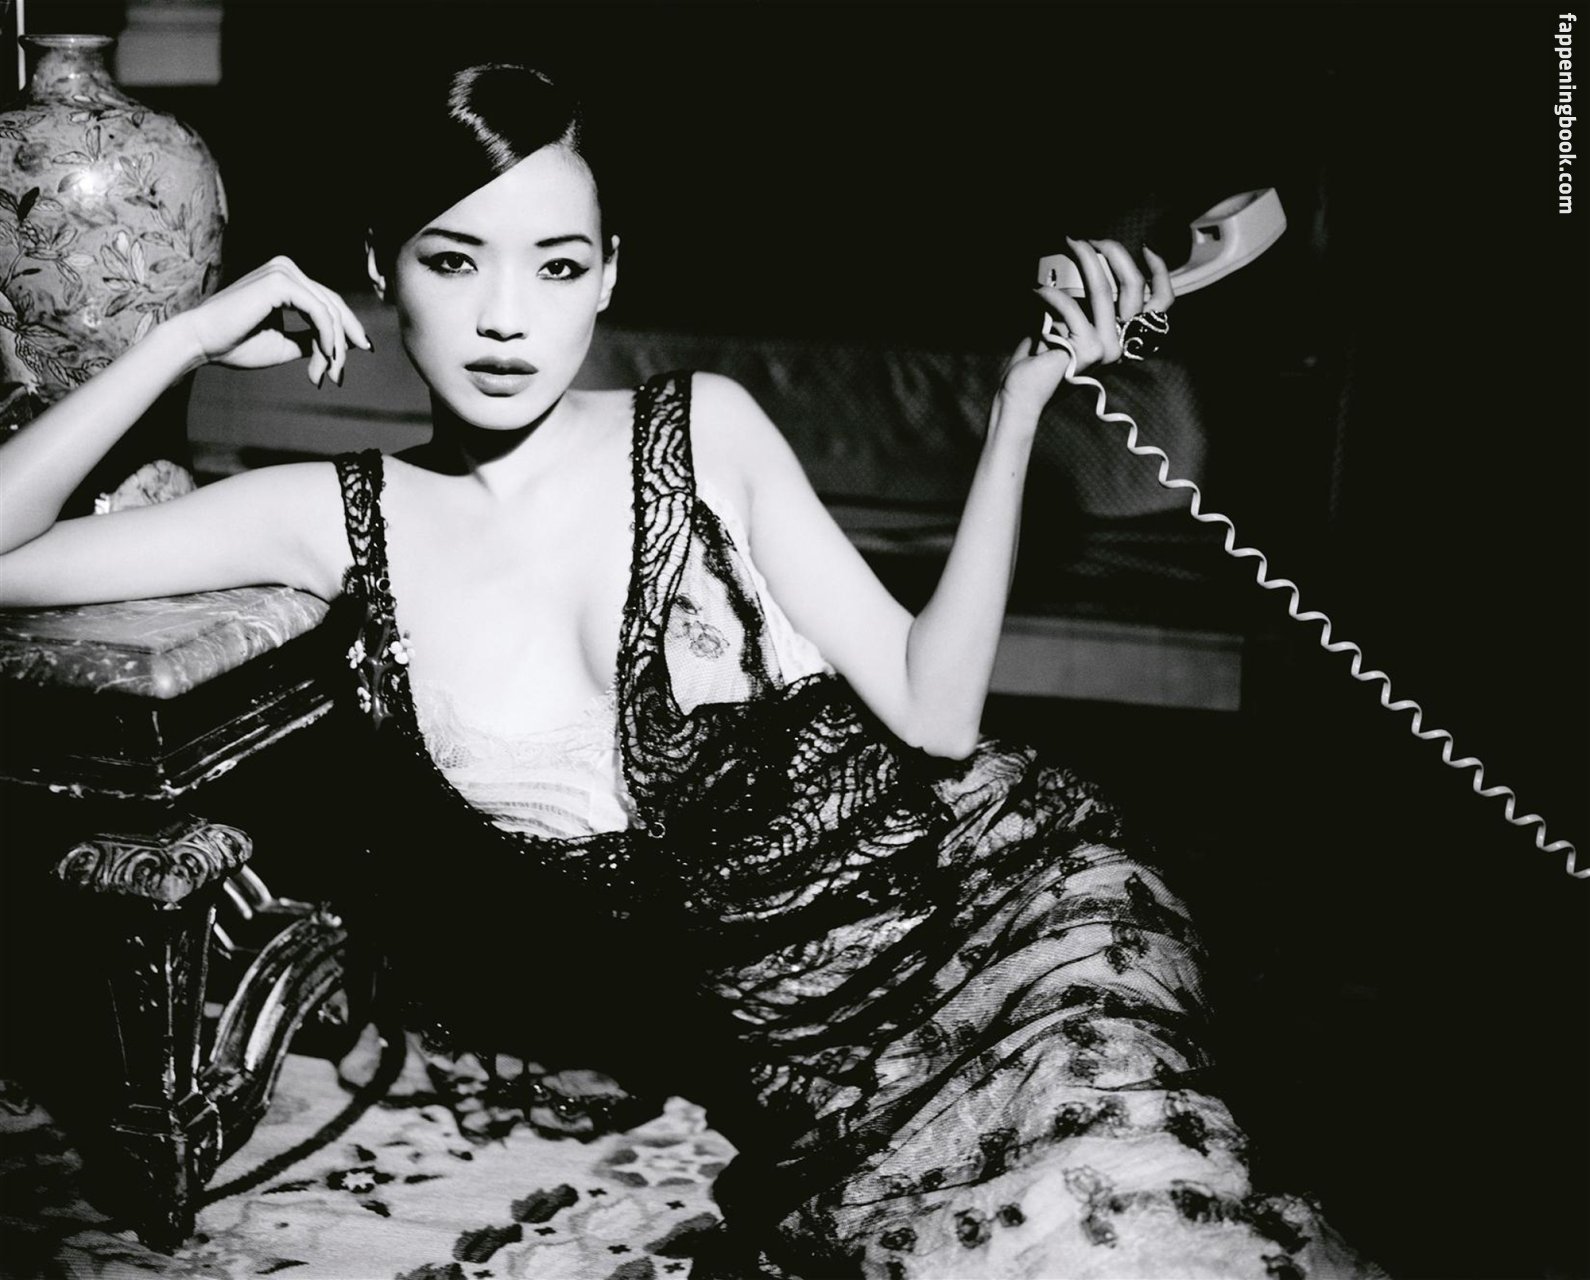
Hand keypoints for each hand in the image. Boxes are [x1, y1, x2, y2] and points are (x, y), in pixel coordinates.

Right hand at [164, 256, 371, 385]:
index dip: (346, 332)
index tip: (357, 357)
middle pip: (333, 307)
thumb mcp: (286, 343)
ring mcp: (283, 271)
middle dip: (342, 344)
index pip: (327, 304)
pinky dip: (327, 336)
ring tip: (329, 374)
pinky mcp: (280, 281)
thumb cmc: (236, 345)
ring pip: (329, 312)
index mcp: (286, 279)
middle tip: (339, 376)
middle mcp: (285, 269)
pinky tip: (326, 355)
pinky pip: (319, 311)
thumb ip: (313, 339)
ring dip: (334, 347)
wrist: (201, 342)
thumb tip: (346, 345)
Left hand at [997, 238, 1172, 421]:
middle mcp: (1121, 343)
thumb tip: (1085, 258)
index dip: (1160, 273)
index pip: (1160, 304)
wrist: (1023, 391)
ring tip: (1066, 244)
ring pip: (1103, 290)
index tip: (1146, 248)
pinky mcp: (1088, 349)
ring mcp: (1108, 348)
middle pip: (1134, 286)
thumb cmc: (1041, 355)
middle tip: (1088, 240)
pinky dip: (1050, 294)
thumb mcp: (1068, 319)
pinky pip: (1070, 307)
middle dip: (1113, 252)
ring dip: (1084, 259)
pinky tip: (1036, 291)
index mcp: (1122, 336)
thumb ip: (1084, 299)